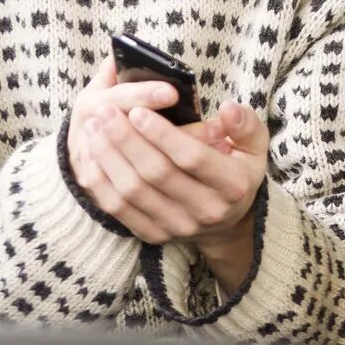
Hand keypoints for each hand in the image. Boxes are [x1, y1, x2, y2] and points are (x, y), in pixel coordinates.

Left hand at [68, 61, 266, 269]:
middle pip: (156, 173)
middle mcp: (207, 210)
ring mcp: (178, 227)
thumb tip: (227, 109)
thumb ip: (246, 124)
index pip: (192, 158)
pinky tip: (90, 156)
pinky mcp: (154, 235)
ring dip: (108, 157)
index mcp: (233, 185)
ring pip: (133, 191)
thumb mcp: (254, 147)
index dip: (162, 135)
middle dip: (126, 140)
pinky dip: (100, 182)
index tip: (138, 111)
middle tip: (105, 113)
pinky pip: (118, 209)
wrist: (227, 221)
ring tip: (93, 128)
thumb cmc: (237, 171)